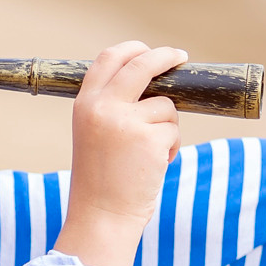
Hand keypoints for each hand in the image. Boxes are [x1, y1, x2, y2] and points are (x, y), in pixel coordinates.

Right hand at [53, 42, 185, 265]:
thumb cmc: (102, 180)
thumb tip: (154, 82)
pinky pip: (174, 130)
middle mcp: (103, 107)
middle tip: (181, 56)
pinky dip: (171, 146)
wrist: (102, 216)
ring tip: (149, 154)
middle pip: (142, 65)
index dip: (132, 49)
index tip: (150, 50)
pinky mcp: (151, 138)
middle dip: (165, 56)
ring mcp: (128, 121)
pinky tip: (155, 165)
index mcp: (84, 104)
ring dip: (167, 127)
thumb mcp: (95, 134)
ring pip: (166, 105)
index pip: (109, 59)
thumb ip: (112, 106)